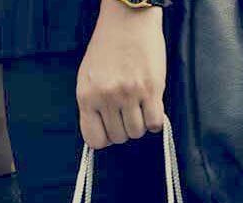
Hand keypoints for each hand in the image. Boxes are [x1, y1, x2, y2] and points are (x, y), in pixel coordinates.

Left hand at [76, 2, 166, 148]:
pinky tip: (152, 108)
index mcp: (86, 96)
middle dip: (123, 131)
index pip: (93, 139)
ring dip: (140, 125)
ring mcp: (130, 94)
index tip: (110, 131)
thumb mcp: (87, 77)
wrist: (127, 21)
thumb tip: (99, 131)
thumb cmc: (106, 48)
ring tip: (139, 109)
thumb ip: (91, 103)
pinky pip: (155, 122)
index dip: (104, 139)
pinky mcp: (152, 89)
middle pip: (118, 137)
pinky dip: (155, 121)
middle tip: (127, 116)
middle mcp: (106, 98)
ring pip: (137, 132)